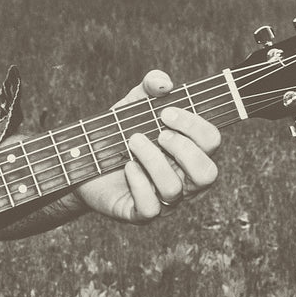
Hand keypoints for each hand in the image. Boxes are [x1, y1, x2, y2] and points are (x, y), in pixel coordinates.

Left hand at [77, 70, 220, 222]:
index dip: (194, 125)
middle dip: (183, 149)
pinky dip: (139, 184)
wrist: (84, 159)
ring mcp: (164, 200)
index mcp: (190, 151)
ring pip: (174, 190)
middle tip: (159, 134)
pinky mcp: (140, 213)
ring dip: (153, 160)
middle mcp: (184, 179)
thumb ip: (151, 86)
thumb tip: (165, 83)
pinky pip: (150, 208)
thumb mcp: (134, 103)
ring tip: (133, 142)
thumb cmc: (119, 132)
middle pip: (207, 174)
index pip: (211, 141)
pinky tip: (127, 166)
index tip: (166, 112)